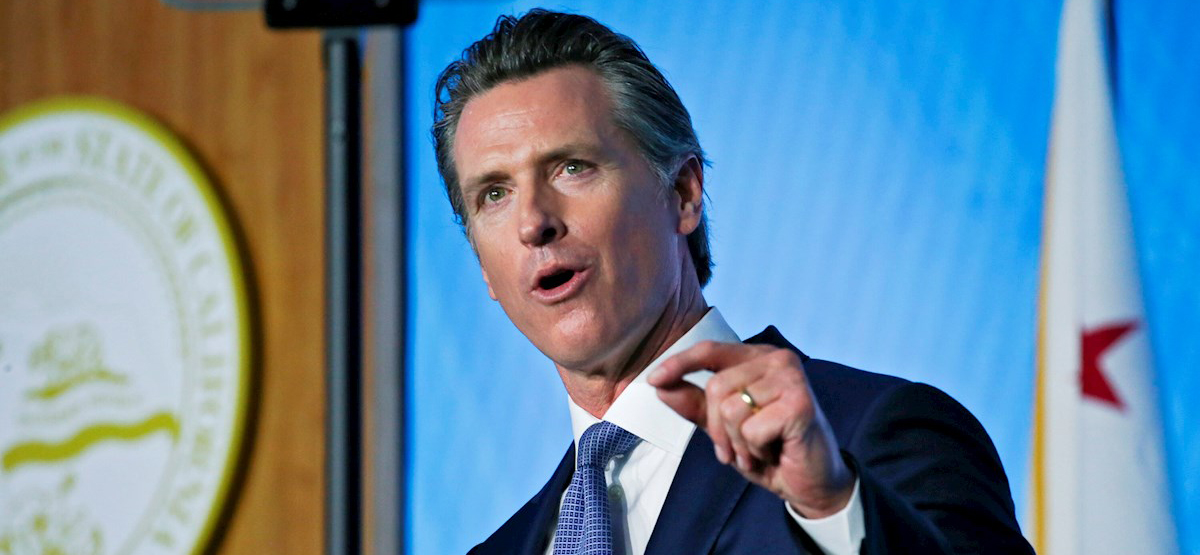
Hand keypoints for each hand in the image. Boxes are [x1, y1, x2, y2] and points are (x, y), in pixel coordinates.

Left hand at [647, 341, 854, 517]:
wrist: (810, 482)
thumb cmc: (769, 449)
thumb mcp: (723, 427)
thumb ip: (695, 404)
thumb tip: (660, 386)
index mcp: (757, 358)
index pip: (709, 351)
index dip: (679, 364)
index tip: (653, 380)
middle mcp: (777, 360)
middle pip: (715, 388)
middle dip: (717, 428)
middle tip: (738, 447)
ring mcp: (791, 379)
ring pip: (730, 409)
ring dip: (737, 442)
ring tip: (758, 450)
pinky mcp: (800, 404)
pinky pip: (750, 429)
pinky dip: (755, 450)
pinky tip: (774, 452)